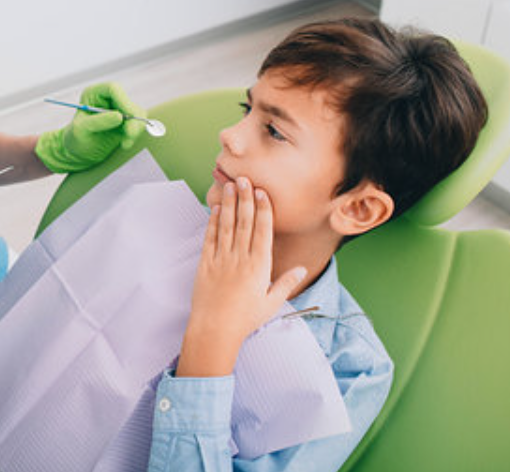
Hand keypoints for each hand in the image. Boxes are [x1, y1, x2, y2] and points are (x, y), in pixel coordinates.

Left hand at [34, 82, 146, 172]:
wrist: (78, 153)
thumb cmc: (75, 139)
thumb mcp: (81, 130)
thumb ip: (99, 122)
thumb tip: (119, 116)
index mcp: (94, 94)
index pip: (113, 89)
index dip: (123, 101)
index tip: (126, 118)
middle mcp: (108, 99)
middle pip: (128, 102)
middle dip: (132, 119)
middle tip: (129, 135)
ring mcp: (119, 110)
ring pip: (138, 113)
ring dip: (135, 129)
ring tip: (125, 143)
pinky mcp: (126, 122)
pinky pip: (139, 124)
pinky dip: (134, 135)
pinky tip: (125, 144)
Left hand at [176, 177, 305, 376]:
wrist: (215, 330)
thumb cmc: (245, 319)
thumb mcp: (271, 303)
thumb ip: (286, 283)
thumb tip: (303, 269)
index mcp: (259, 267)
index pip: (262, 231)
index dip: (262, 209)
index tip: (262, 192)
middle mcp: (240, 259)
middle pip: (244, 222)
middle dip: (245, 199)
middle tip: (244, 179)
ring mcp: (222, 259)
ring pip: (227, 226)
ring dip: (229, 204)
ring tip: (230, 186)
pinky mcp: (206, 264)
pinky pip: (210, 238)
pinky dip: (213, 222)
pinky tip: (216, 208)